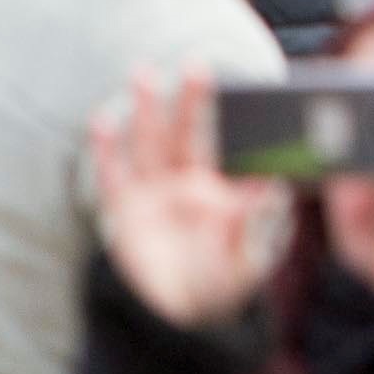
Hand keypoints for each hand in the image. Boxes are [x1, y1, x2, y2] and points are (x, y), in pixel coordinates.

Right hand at [89, 71, 289, 334]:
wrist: (186, 311)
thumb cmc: (226, 279)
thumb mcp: (251, 257)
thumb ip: (258, 225)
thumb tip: (272, 189)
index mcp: (221, 185)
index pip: (225, 143)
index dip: (230, 120)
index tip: (238, 89)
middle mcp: (186, 181)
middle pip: (187, 131)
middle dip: (190, 98)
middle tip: (194, 62)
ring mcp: (154, 194)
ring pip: (150, 143)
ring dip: (146, 110)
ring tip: (142, 73)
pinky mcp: (124, 213)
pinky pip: (114, 177)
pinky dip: (106, 151)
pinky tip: (100, 122)